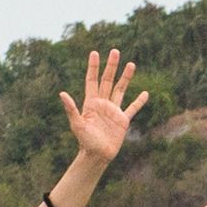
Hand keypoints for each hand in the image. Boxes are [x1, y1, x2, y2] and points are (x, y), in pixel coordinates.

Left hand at [60, 49, 145, 164]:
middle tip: (115, 51)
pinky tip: (145, 93)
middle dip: (111, 66)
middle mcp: (103, 103)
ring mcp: (113, 111)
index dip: (93, 67)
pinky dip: (139, 101)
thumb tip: (62, 93)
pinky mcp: (123, 120)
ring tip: (131, 64)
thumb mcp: (77, 124)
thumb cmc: (85, 141)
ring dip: (126, 77)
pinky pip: (132, 108)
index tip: (95, 53)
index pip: (92, 80)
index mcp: (91, 102)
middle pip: (108, 81)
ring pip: (120, 90)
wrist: (97, 155)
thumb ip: (71, 109)